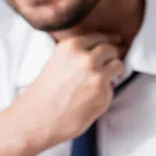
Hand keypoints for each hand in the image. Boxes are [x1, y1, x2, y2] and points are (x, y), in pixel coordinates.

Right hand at [14, 34, 123, 149]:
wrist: (37, 118)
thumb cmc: (44, 94)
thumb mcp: (57, 61)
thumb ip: (76, 55)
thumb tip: (97, 53)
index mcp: (71, 46)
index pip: (98, 37)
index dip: (107, 41)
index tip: (115, 42)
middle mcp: (86, 57)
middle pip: (111, 49)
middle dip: (112, 56)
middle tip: (111, 63)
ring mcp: (97, 75)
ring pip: (118, 65)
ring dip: (114, 72)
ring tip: (103, 82)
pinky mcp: (104, 92)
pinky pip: (113, 87)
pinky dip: (107, 92)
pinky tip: (92, 98)